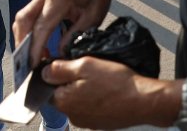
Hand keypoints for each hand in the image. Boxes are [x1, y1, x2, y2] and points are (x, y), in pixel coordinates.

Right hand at [12, 0, 113, 66]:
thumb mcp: (92, 19)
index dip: (35, 47)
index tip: (33, 65)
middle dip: (22, 44)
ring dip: (23, 39)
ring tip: (31, 58)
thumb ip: (75, 36)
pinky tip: (37, 47)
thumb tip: (60, 54)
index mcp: (58, 0)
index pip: (40, 27)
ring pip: (22, 19)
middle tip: (26, 64)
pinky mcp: (38, 0)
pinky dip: (27, 33)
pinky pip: (27, 17)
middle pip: (23, 21)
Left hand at [43, 57, 174, 128]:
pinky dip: (96, 97)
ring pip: (78, 99)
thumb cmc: (116, 83)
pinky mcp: (99, 123)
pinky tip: (108, 89)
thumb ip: (59, 69)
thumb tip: (44, 71)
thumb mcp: (84, 65)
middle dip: (72, 80)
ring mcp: (86, 121)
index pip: (48, 86)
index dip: (57, 72)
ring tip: (102, 80)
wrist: (143, 101)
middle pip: (63, 93)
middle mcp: (72, 115)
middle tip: (90, 70)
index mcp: (63, 102)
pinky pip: (91, 106)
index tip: (70, 64)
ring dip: (84, 89)